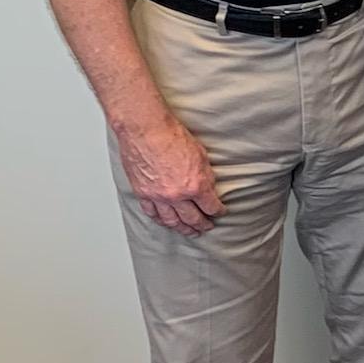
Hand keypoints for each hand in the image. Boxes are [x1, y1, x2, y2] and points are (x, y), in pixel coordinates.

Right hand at [117, 114, 224, 234]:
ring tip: (189, 232)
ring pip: (172, 221)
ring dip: (182, 228)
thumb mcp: (201, 155)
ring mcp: (158, 197)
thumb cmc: (172, 137)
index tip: (220, 212)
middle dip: (202, 224)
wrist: (146, 130)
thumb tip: (208, 187)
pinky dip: (161, 221)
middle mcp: (177, 195)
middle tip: (207, 228)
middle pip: (192, 218)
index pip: (210, 206)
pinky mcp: (143, 194)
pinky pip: (152, 214)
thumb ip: (205, 175)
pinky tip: (166, 223)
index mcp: (195, 185)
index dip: (218, 211)